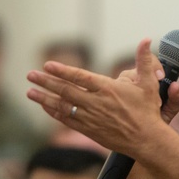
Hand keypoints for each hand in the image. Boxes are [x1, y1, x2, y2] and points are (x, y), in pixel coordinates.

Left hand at [26, 39, 178, 155]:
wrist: (146, 140)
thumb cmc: (147, 110)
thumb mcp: (148, 82)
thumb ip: (144, 59)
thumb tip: (146, 38)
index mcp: (108, 89)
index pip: (80, 77)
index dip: (62, 71)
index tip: (47, 65)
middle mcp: (96, 103)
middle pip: (66, 91)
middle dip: (46, 82)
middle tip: (30, 75)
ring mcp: (91, 118)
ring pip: (63, 106)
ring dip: (45, 98)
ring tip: (30, 92)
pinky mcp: (89, 130)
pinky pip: (67, 120)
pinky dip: (54, 113)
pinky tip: (45, 106)